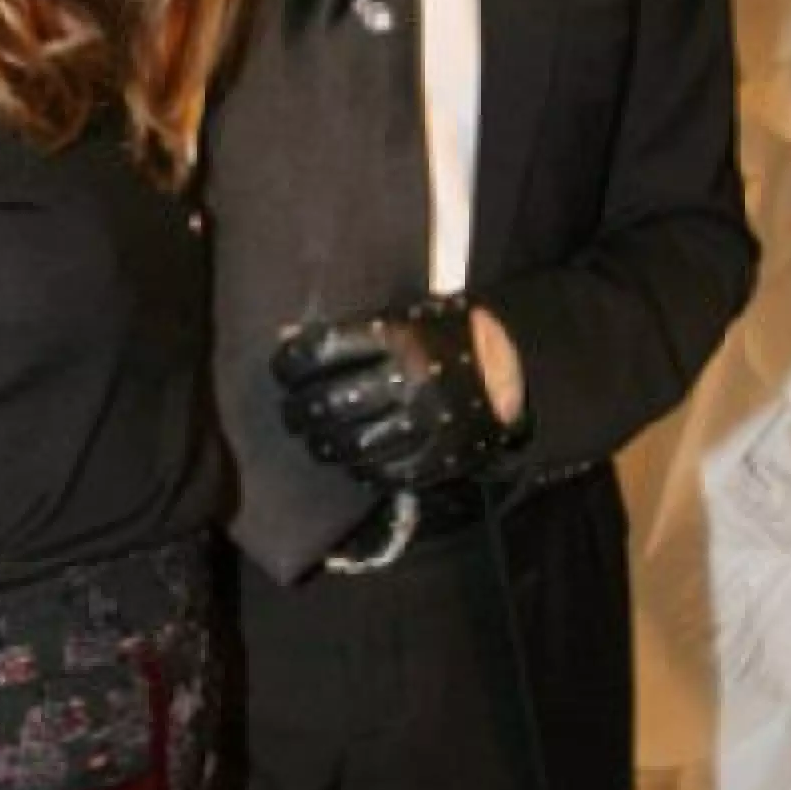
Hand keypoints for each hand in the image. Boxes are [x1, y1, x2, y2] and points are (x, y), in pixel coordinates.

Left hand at [272, 294, 525, 492]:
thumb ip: (346, 329)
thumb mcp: (400, 317)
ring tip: (315, 439)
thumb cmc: (441, 336)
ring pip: (350, 445)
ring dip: (321, 445)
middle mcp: (410, 381)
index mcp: (399, 337)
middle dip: (298, 412)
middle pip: (329, 404)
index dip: (290, 362)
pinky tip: (350, 458)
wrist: (507, 372)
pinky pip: (382, 473)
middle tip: (292, 414)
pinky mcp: (437, 458)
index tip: (283, 369)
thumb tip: (283, 337)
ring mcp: (424, 424)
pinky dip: (358, 469)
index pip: (322, 351)